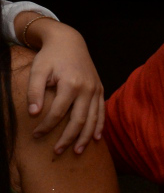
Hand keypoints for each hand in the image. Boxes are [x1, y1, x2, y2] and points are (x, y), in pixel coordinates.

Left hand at [25, 22, 104, 153]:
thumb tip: (34, 113)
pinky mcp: (100, 89)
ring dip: (85, 137)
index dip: (47, 126)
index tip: (36, 135)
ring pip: (93, 119)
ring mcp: (96, 90)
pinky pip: (101, 112)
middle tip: (57, 151)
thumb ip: (34, 91)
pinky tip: (96, 138)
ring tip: (78, 151)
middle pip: (79, 120)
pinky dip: (99, 126)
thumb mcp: (38, 70)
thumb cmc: (50, 56)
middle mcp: (87, 89)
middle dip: (68, 138)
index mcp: (71, 84)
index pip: (58, 112)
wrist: (69, 41)